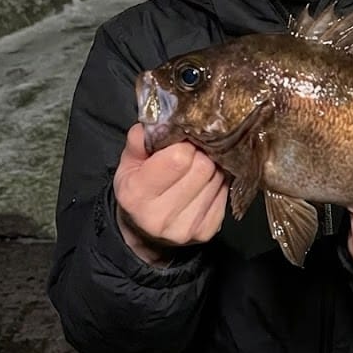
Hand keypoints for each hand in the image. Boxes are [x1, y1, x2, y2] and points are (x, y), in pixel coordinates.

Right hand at [113, 124, 228, 265]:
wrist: (144, 234)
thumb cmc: (137, 192)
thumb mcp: (128, 164)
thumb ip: (140, 139)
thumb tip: (162, 118)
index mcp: (138, 194)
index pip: (179, 157)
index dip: (185, 143)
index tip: (182, 142)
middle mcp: (161, 215)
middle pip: (203, 167)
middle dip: (201, 153)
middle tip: (193, 152)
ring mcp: (187, 227)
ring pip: (218, 178)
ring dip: (212, 167)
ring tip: (199, 166)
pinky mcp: (207, 231)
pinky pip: (225, 193)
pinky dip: (218, 182)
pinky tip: (206, 181)